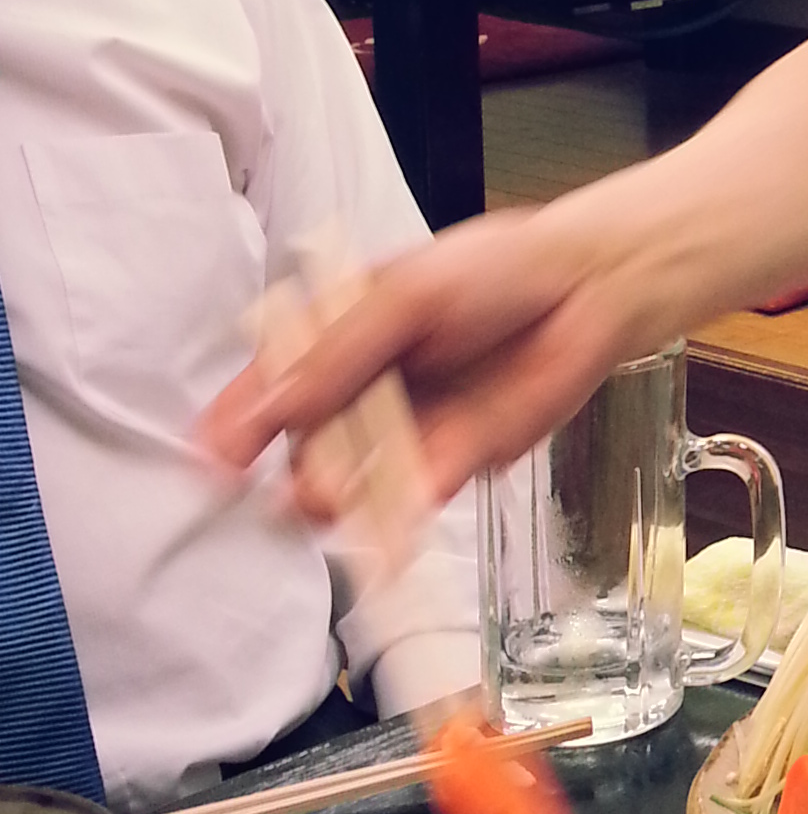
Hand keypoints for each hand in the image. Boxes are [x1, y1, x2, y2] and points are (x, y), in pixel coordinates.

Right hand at [200, 205, 643, 513]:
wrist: (586, 290)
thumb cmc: (495, 269)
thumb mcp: (406, 296)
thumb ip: (342, 353)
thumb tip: (278, 401)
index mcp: (333, 336)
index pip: (266, 385)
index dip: (237, 424)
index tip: (215, 462)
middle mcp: (360, 389)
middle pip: (306, 447)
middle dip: (300, 473)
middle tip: (307, 487)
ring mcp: (404, 430)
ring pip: (354, 483)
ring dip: (344, 505)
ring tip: (343, 509)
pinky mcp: (451, 462)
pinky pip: (411, 501)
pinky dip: (397, 525)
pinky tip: (390, 544)